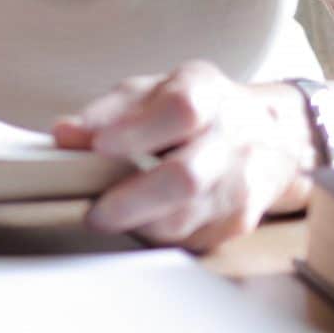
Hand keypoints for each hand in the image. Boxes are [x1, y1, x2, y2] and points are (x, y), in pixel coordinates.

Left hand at [53, 60, 313, 250]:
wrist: (268, 136)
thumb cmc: (192, 112)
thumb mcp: (150, 93)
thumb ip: (106, 113)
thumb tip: (65, 134)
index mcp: (207, 94)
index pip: (179, 111)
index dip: (136, 131)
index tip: (98, 147)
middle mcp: (233, 138)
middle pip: (186, 178)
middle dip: (132, 200)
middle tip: (95, 212)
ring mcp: (243, 183)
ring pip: (187, 219)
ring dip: (139, 224)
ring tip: (110, 216)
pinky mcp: (240, 220)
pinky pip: (191, 238)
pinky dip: (158, 235)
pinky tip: (142, 222)